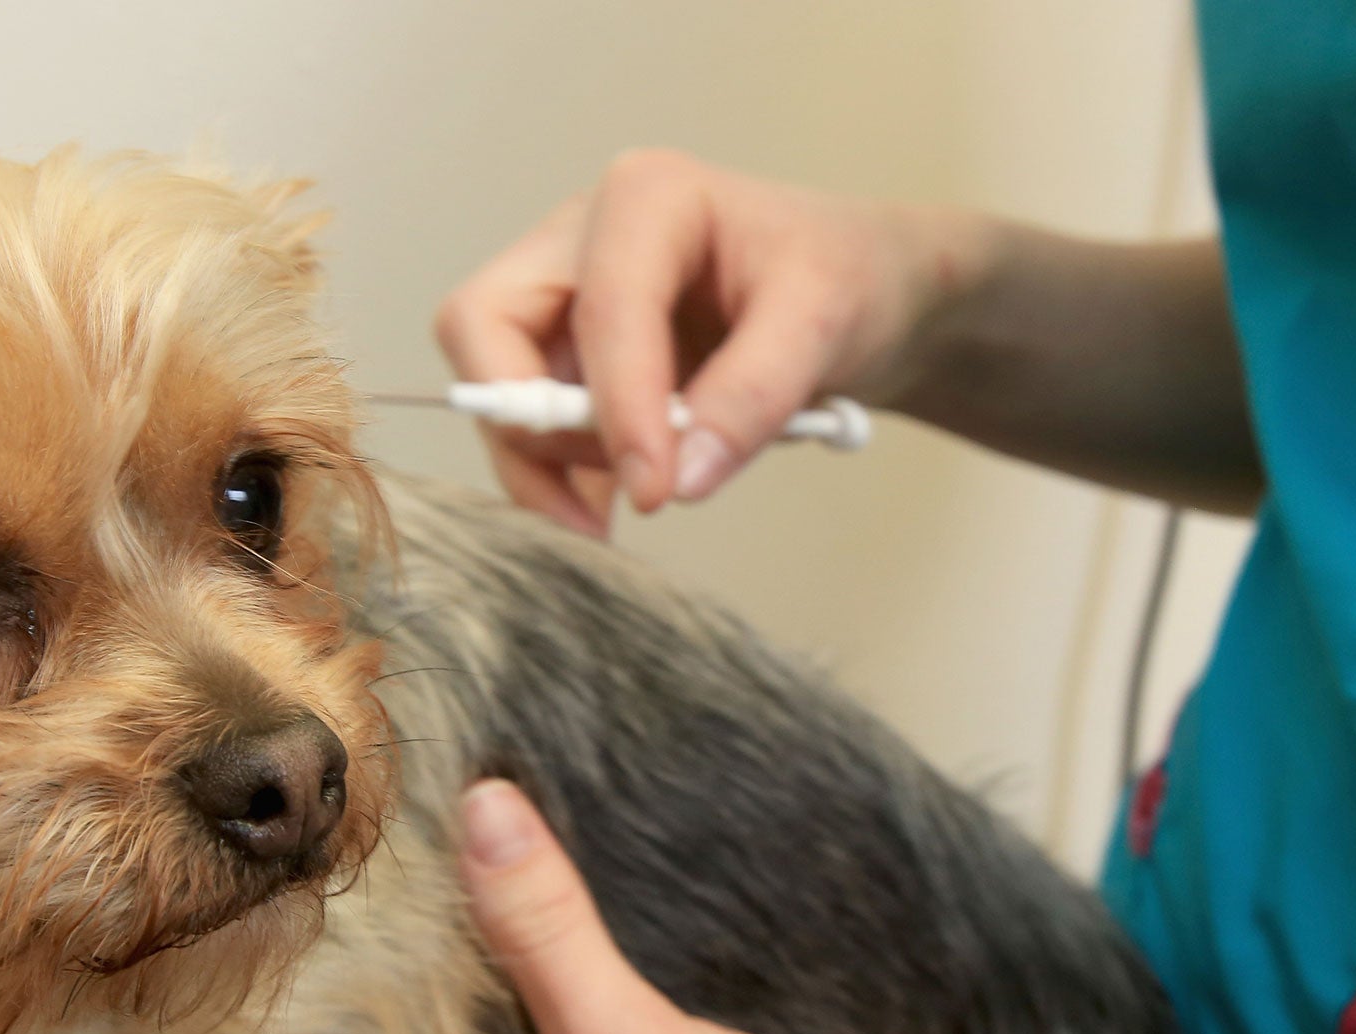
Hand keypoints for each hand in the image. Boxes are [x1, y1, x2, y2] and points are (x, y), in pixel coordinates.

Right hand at [434, 151, 986, 528]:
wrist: (870, 293)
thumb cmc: (850, 278)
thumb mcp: (827, 323)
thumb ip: (754, 395)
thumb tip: (678, 479)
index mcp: (646, 199)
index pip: (596, 310)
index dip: (614, 409)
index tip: (656, 492)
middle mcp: (581, 240)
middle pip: (485, 331)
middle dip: (532, 426)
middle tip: (612, 495)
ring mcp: (565, 299)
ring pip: (498, 390)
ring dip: (546, 465)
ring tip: (627, 511)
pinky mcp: (568, 358)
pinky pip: (529, 428)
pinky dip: (559, 479)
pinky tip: (612, 509)